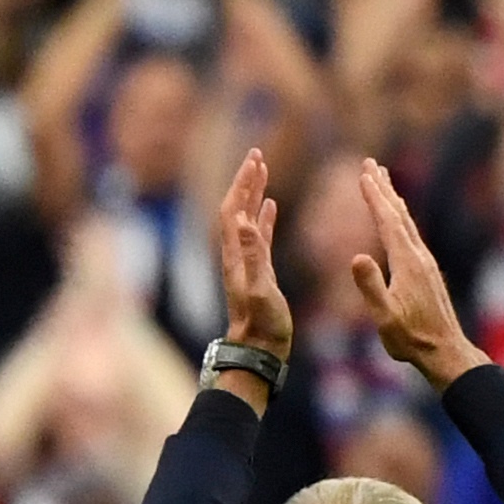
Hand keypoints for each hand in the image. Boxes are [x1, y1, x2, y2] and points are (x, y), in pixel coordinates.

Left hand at [213, 146, 292, 361]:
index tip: (255, 159)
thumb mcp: (261, 288)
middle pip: (236, 208)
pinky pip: (259, 236)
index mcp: (235, 255)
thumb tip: (243, 220)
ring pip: (247, 218)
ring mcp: (247, 261)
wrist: (258, 349)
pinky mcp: (259, 270)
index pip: (233, 209)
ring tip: (263, 170)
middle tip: (257, 154)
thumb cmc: (262, 325)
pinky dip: (263, 216)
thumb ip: (254, 255)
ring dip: (253, 193)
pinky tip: (270, 205)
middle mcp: (236, 254)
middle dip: (245, 180)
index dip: (241, 183)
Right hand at [346, 158, 487, 384]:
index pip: (388, 222)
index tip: (364, 174)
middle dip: (383, 188)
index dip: (375, 197)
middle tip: (371, 163)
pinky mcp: (425, 271)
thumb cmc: (411, 338)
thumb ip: (371, 287)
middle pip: (399, 214)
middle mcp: (419, 256)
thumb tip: (356, 256)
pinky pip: (410, 235)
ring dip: (393, 200)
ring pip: (406, 223)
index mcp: (407, 263)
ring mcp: (424, 263)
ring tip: (382, 182)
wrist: (444, 350)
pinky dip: (399, 219)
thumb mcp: (385, 317)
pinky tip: (396, 221)